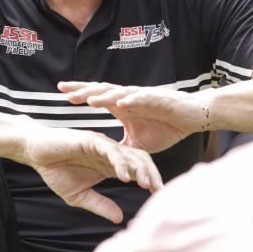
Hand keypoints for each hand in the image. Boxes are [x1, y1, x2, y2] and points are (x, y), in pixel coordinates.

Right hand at [20, 127, 161, 222]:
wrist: (35, 153)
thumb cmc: (55, 170)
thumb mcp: (79, 195)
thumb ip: (99, 204)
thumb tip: (119, 218)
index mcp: (111, 164)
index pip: (138, 169)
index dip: (150, 180)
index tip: (159, 196)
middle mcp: (111, 153)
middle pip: (141, 160)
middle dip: (151, 175)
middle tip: (159, 190)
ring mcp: (102, 145)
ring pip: (129, 154)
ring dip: (139, 169)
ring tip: (145, 184)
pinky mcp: (91, 140)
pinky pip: (110, 150)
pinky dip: (119, 162)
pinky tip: (123, 176)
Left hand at [59, 81, 208, 154]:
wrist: (192, 118)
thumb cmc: (166, 127)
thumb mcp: (137, 144)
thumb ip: (120, 149)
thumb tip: (105, 162)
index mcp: (122, 106)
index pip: (96, 97)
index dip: (79, 93)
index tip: (60, 92)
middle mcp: (129, 99)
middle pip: (102, 92)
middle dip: (83, 91)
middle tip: (63, 89)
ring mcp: (143, 98)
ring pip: (119, 94)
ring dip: (104, 97)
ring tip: (88, 99)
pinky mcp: (159, 100)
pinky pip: (143, 99)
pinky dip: (132, 101)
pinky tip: (121, 103)